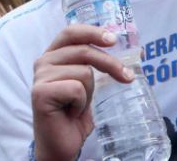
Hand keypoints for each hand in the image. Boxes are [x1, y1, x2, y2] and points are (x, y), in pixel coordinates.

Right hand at [31, 24, 134, 160]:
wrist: (61, 144)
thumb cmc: (74, 112)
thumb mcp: (89, 83)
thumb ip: (99, 63)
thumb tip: (136, 51)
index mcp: (53, 55)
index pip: (72, 32)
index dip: (93, 32)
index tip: (114, 40)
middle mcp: (43, 61)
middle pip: (84, 50)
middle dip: (110, 64)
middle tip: (127, 77)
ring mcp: (40, 77)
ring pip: (84, 72)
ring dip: (89, 94)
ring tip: (77, 105)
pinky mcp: (41, 92)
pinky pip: (76, 89)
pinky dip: (81, 104)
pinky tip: (70, 112)